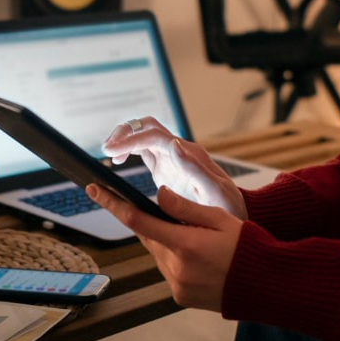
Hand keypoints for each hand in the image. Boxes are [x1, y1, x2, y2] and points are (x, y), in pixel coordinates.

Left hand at [86, 182, 241, 311]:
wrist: (265, 285)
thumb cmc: (247, 246)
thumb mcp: (220, 218)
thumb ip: (185, 207)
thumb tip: (158, 195)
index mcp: (185, 245)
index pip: (138, 220)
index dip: (113, 203)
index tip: (95, 189)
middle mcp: (176, 268)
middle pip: (147, 237)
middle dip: (152, 223)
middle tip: (174, 217)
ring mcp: (177, 286)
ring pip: (157, 254)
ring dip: (165, 241)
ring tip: (195, 239)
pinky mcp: (180, 297)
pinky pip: (167, 271)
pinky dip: (173, 259)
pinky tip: (197, 257)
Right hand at [103, 117, 246, 219]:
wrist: (233, 214)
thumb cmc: (227, 205)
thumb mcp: (216, 191)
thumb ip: (196, 168)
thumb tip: (175, 144)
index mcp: (188, 153)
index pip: (153, 135)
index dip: (130, 140)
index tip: (111, 150)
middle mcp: (178, 151)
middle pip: (147, 127)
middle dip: (125, 132)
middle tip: (106, 149)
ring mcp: (171, 157)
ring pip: (143, 135)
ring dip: (124, 138)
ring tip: (108, 154)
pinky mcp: (165, 167)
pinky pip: (143, 150)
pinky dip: (127, 150)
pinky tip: (116, 161)